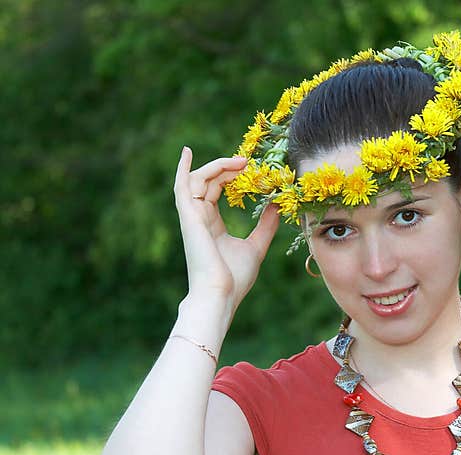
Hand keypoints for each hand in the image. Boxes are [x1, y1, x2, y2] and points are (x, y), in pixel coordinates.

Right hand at [173, 147, 279, 310]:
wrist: (221, 294)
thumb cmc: (235, 278)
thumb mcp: (256, 246)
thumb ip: (265, 225)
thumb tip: (276, 204)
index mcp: (212, 225)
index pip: (215, 192)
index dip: (229, 176)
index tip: (248, 168)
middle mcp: (199, 218)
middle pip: (208, 182)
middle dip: (226, 169)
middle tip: (248, 162)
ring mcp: (191, 217)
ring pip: (197, 180)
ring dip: (217, 167)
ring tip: (239, 162)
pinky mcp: (188, 218)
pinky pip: (182, 187)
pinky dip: (182, 169)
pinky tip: (187, 152)